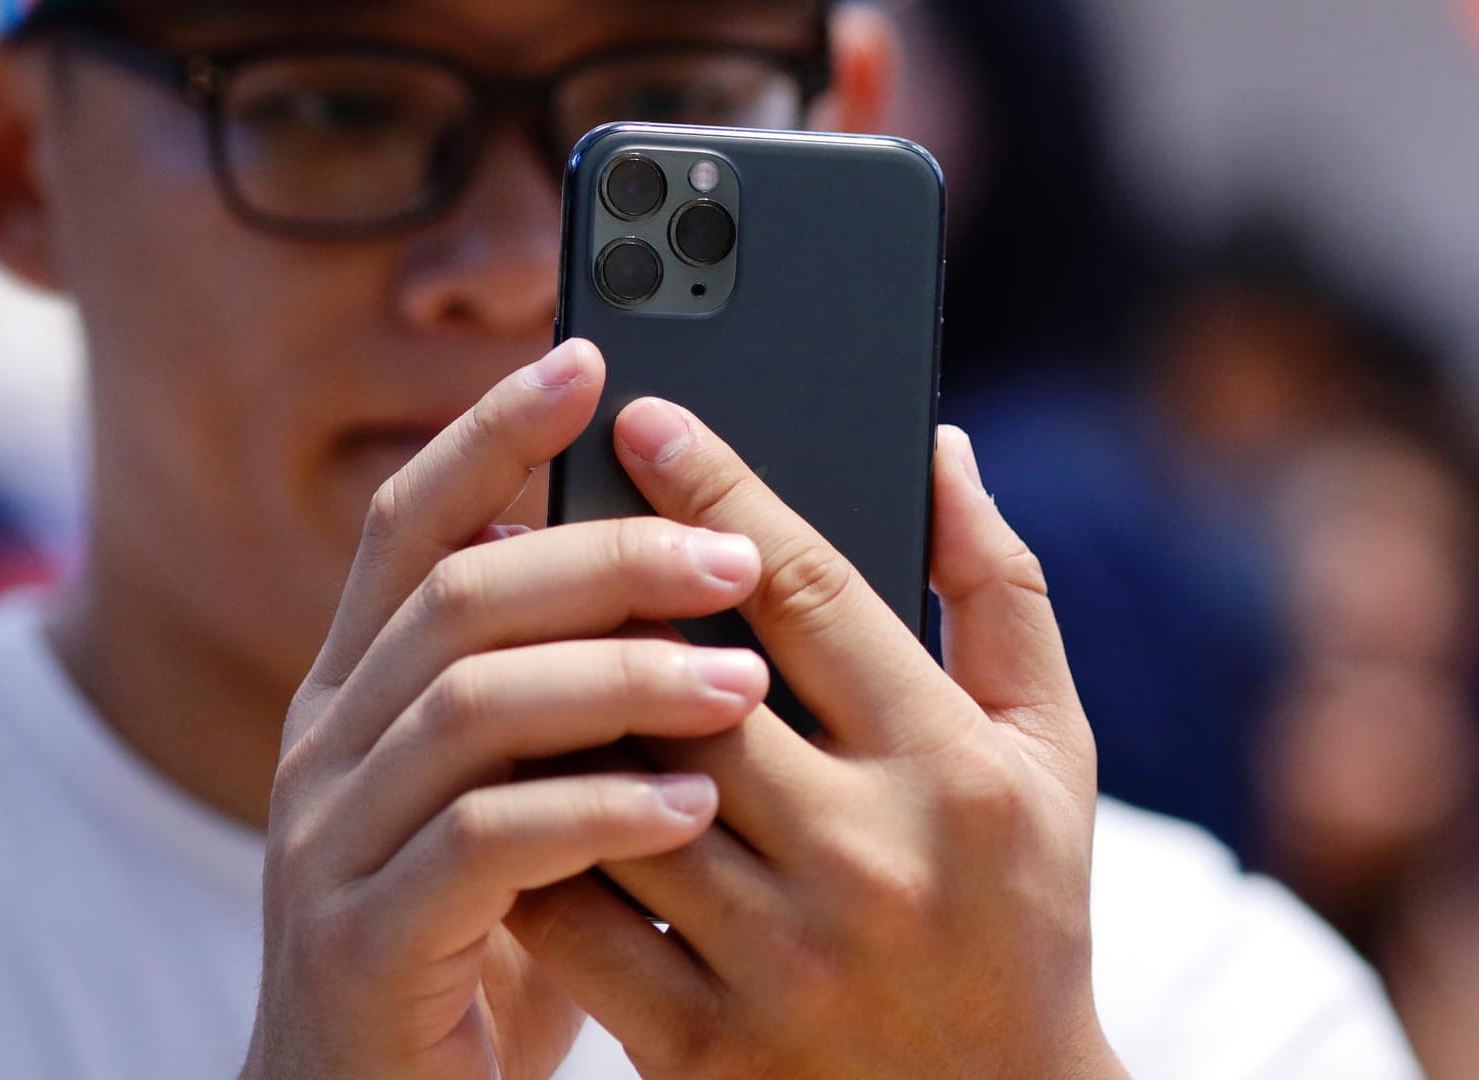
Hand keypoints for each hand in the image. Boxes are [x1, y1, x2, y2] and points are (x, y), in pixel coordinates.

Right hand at [241, 342, 775, 1079]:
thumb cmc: (483, 941)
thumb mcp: (521, 796)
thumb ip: (573, 696)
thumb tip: (691, 570)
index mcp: (364, 693)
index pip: (411, 527)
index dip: (490, 434)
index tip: (587, 358)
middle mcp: (330, 745)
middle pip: (456, 596)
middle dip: (601, 557)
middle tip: (734, 551)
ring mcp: (330, 842)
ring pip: (468, 704)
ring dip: (618, 678)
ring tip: (746, 680)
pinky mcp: (363, 941)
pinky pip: (481, 844)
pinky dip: (594, 811)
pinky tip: (691, 807)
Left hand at [508, 402, 1129, 1079]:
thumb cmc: (1023, 915)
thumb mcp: (1049, 753)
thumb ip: (999, 594)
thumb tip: (939, 445)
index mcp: (955, 770)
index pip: (810, 591)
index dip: (717, 488)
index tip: (643, 418)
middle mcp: (869, 861)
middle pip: (686, 683)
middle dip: (601, 591)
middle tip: (531, 517)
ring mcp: (779, 961)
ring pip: (613, 794)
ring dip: (545, 708)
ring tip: (492, 632)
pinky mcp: (704, 1047)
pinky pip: (577, 921)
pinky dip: (529, 842)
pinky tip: (503, 781)